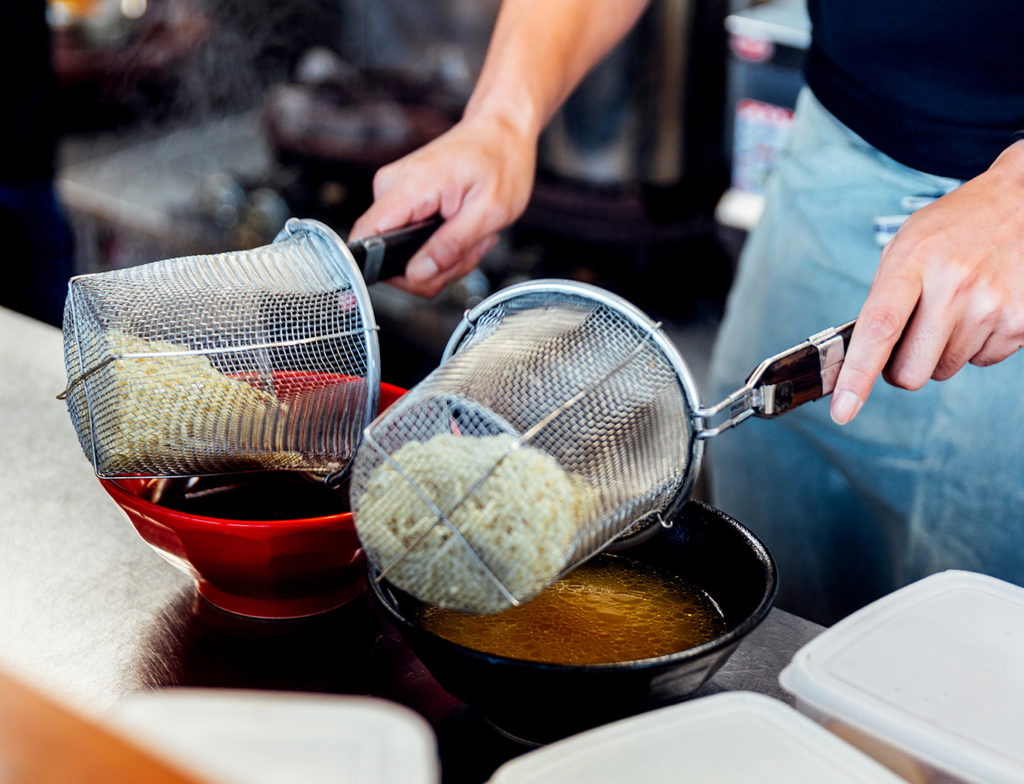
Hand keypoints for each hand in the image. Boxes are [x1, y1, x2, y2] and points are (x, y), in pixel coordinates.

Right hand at [349, 114, 536, 296]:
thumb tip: (417, 273)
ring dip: (443, 257)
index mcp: (410, 186)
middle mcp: (393, 188)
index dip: (380, 268)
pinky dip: (441, 246)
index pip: (365, 236)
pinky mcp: (405, 203)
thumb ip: (451, 246)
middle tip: (467, 249)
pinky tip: (461, 230)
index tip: (416, 276)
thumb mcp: (489, 211)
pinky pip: (412, 243)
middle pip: (389, 256)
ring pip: (405, 255)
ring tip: (469, 234)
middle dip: (433, 267)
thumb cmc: (500, 161)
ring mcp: (397, 195)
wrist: (501, 133)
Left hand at [831, 140, 1023, 423]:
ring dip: (941, 350)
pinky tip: (981, 309)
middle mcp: (954, 284)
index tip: (842, 409)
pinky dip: (975, 344)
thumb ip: (883, 297)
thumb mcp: (906, 246)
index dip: (857, 375)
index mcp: (913, 261)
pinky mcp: (1020, 322)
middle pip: (911, 372)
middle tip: (909, 337)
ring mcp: (991, 304)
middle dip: (901, 367)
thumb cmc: (955, 227)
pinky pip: (981, 361)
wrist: (1022, 201)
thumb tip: (859, 355)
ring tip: (954, 307)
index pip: (879, 329)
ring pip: (944, 370)